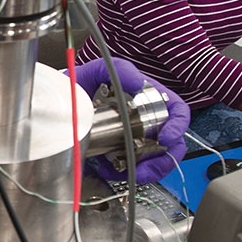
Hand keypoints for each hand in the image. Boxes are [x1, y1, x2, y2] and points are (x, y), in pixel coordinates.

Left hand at [66, 59, 190, 183]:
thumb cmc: (85, 81)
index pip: (178, 111)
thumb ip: (121, 70)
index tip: (165, 139)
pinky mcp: (123, 149)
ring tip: (124, 171)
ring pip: (155, 160)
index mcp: (152, 97)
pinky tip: (108, 167)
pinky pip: (132, 166)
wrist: (62, 98)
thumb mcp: (101, 69)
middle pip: (172, 144)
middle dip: (162, 160)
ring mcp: (137, 135)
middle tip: (144, 168)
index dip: (177, 127)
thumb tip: (138, 84)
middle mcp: (149, 118)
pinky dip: (123, 172)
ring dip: (144, 170)